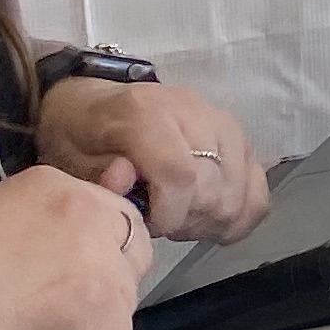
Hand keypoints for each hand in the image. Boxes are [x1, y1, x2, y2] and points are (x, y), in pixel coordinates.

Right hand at [0, 164, 162, 329]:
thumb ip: (45, 226)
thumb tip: (74, 248)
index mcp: (57, 184)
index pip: (114, 213)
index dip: (98, 249)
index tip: (68, 273)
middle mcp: (89, 212)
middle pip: (135, 251)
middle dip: (109, 280)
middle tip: (61, 305)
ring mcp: (100, 261)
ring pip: (126, 297)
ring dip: (94, 319)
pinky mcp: (102, 312)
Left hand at [38, 77, 270, 244]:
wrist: (94, 103)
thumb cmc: (80, 135)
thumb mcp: (70, 157)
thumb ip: (99, 176)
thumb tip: (127, 182)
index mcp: (146, 113)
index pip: (181, 176)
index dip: (169, 215)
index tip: (149, 225)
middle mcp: (193, 111)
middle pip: (215, 188)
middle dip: (187, 221)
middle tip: (160, 221)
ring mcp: (223, 123)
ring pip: (240, 191)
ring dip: (212, 218)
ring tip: (181, 216)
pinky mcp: (239, 138)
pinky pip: (259, 187)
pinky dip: (241, 212)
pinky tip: (211, 218)